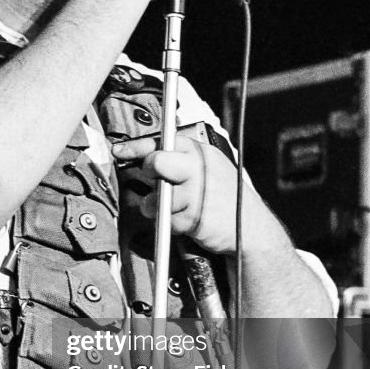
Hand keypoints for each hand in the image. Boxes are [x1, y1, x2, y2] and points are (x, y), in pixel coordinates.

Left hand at [111, 135, 236, 252]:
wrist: (250, 227)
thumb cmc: (224, 196)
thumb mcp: (208, 166)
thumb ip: (181, 159)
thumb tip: (147, 155)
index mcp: (200, 151)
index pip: (162, 141)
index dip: (135, 146)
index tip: (118, 150)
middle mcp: (198, 168)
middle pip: (156, 162)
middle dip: (149, 172)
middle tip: (156, 181)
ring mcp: (196, 192)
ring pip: (156, 197)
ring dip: (157, 207)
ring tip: (173, 208)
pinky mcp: (194, 217)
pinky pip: (168, 220)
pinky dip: (172, 224)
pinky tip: (187, 220)